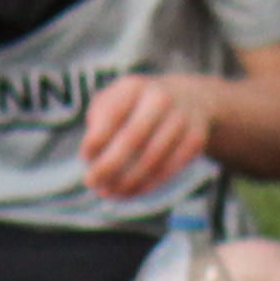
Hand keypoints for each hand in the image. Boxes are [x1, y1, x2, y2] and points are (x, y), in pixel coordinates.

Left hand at [79, 74, 211, 199]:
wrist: (190, 99)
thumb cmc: (138, 106)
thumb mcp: (115, 99)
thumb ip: (98, 119)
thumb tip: (91, 154)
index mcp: (134, 87)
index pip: (112, 114)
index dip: (96, 139)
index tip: (84, 158)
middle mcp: (160, 99)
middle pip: (133, 138)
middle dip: (109, 165)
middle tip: (91, 182)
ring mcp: (181, 119)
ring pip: (152, 158)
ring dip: (127, 181)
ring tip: (108, 192)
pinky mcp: (194, 140)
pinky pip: (169, 168)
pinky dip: (147, 185)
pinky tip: (130, 192)